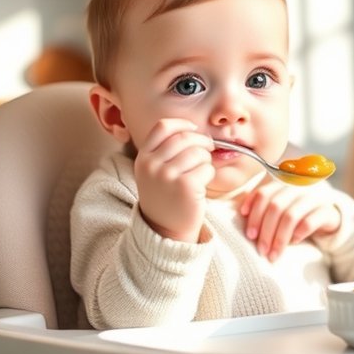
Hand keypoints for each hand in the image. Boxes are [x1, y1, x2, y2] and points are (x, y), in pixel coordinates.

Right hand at [133, 119, 215, 242]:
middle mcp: (152, 165)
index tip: (193, 129)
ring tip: (201, 171)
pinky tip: (202, 184)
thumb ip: (164, 150)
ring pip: (198, 152)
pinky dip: (209, 174)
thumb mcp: (154, 171)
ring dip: (206, 160)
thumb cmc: (165, 196)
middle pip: (184, 137)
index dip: (183, 124)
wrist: (164, 229)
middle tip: (208, 149)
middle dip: (202, 141)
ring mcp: (167, 176)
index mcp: (143, 157)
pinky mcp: (185, 186)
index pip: (163, 127)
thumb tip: (192, 129)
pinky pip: (207, 168)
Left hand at [239, 178, 340, 261]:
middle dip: (265, 231)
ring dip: (279, 238)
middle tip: (260, 250)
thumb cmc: (296, 209)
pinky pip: (310, 221)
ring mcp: (315, 195)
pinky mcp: (327, 209)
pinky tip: (294, 242)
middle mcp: (298, 184)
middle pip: (276, 206)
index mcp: (283, 180)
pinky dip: (299, 234)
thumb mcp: (280, 202)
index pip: (264, 194)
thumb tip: (242, 214)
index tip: (249, 233)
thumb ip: (263, 203)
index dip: (254, 213)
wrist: (327, 212)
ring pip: (291, 216)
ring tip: (273, 255)